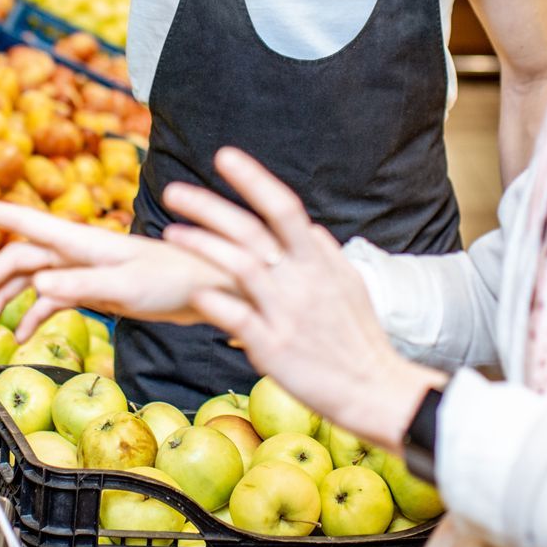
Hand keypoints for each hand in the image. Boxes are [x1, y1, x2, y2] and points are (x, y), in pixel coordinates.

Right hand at [0, 196, 233, 337]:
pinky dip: (34, 314)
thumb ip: (83, 283)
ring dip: (6, 298)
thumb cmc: (175, 280)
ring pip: (33, 279)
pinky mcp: (97, 289)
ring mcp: (86, 269)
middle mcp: (78, 250)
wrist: (210, 290)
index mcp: (81, 241)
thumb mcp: (129, 284)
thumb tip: (37, 285)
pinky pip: (55, 298)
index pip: (26, 222)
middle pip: (20, 258)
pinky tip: (21, 335)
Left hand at [162, 147, 443, 448]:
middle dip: (209, 207)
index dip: (254, 179)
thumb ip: (325, 254)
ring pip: (239, 267)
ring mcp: (286, 313)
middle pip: (251, 231)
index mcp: (319, 261)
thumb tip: (308, 227)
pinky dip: (212, 301)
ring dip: (202, 246)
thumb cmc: (359, 338)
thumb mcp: (350, 286)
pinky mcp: (273, 347)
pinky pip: (235, 317)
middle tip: (173, 191)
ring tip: (171, 233)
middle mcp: (301, 280)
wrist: (375, 389)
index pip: (284, 207)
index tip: (225, 157)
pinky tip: (190, 292)